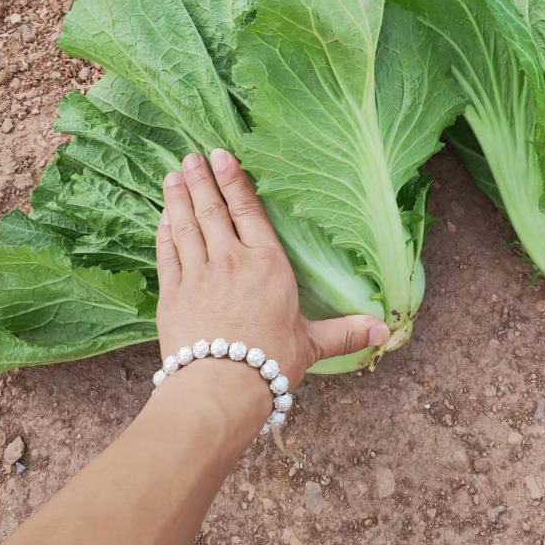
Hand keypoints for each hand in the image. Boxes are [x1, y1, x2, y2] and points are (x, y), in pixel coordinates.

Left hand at [154, 149, 389, 421]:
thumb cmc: (269, 363)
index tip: (222, 156)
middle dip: (202, 180)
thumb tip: (383, 333)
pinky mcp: (172, 294)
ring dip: (178, 198)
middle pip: (212, 210)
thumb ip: (344, 332)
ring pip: (185, 225)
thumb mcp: (312, 344)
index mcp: (267, 264)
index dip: (234, 181)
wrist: (220, 388)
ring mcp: (197, 274)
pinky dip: (163, 232)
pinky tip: (161, 218)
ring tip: (173, 175)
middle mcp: (230, 260)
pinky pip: (166, 254)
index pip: (247, 211)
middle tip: (192, 155)